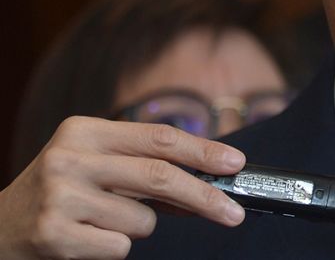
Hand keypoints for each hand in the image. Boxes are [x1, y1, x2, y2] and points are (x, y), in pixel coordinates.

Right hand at [0, 116, 246, 258]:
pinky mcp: (54, 236)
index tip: (236, 163)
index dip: (203, 151)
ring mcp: (59, 197)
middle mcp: (69, 158)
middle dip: (203, 196)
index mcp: (84, 131)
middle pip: (159, 176)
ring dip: (138, 227)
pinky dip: (114, 248)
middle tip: (233, 212)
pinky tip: (86, 239)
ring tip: (102, 221)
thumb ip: (145, 169)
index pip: (159, 138)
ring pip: (142, 220)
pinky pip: (119, 247)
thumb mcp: (97, 166)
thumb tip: (209, 179)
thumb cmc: (62, 194)